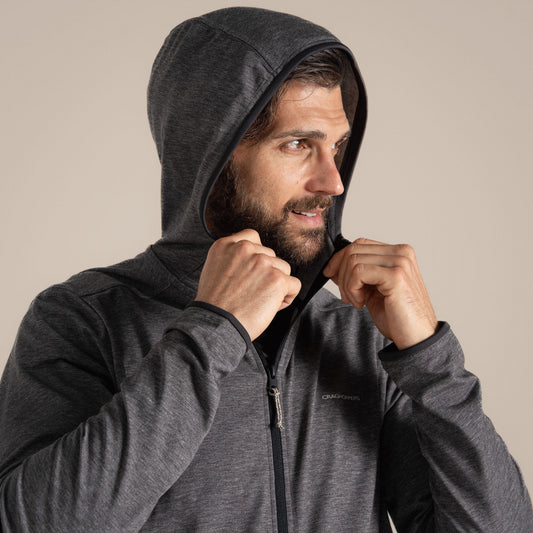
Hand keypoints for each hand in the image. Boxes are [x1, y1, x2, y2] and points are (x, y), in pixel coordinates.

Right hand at [195, 229, 301, 340]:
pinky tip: (270, 306)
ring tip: (259, 300)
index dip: (256, 256)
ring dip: (276, 285)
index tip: (250, 272)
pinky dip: (287, 297)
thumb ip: (232, 258)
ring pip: (283, 269)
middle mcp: (245, 249)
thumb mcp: (214, 269)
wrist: (216, 324)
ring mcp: (263, 262)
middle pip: (270, 256)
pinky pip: (294, 285)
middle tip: (251, 292)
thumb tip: (252, 260)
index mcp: (226, 244)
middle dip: (266, 273)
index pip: (253, 238)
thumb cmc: (215, 305)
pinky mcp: (277, 279)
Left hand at [323, 237, 437, 349]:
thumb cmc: (397, 317)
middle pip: (354, 249)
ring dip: (347, 284)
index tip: (331, 274)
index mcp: (398, 253)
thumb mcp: (372, 290)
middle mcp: (402, 253)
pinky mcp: (396, 276)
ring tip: (355, 301)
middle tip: (346, 295)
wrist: (416, 339)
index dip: (340, 258)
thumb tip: (334, 265)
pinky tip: (360, 303)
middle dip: (340, 272)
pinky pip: (358, 272)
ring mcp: (400, 262)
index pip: (360, 244)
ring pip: (353, 260)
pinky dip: (352, 288)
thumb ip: (358, 273)